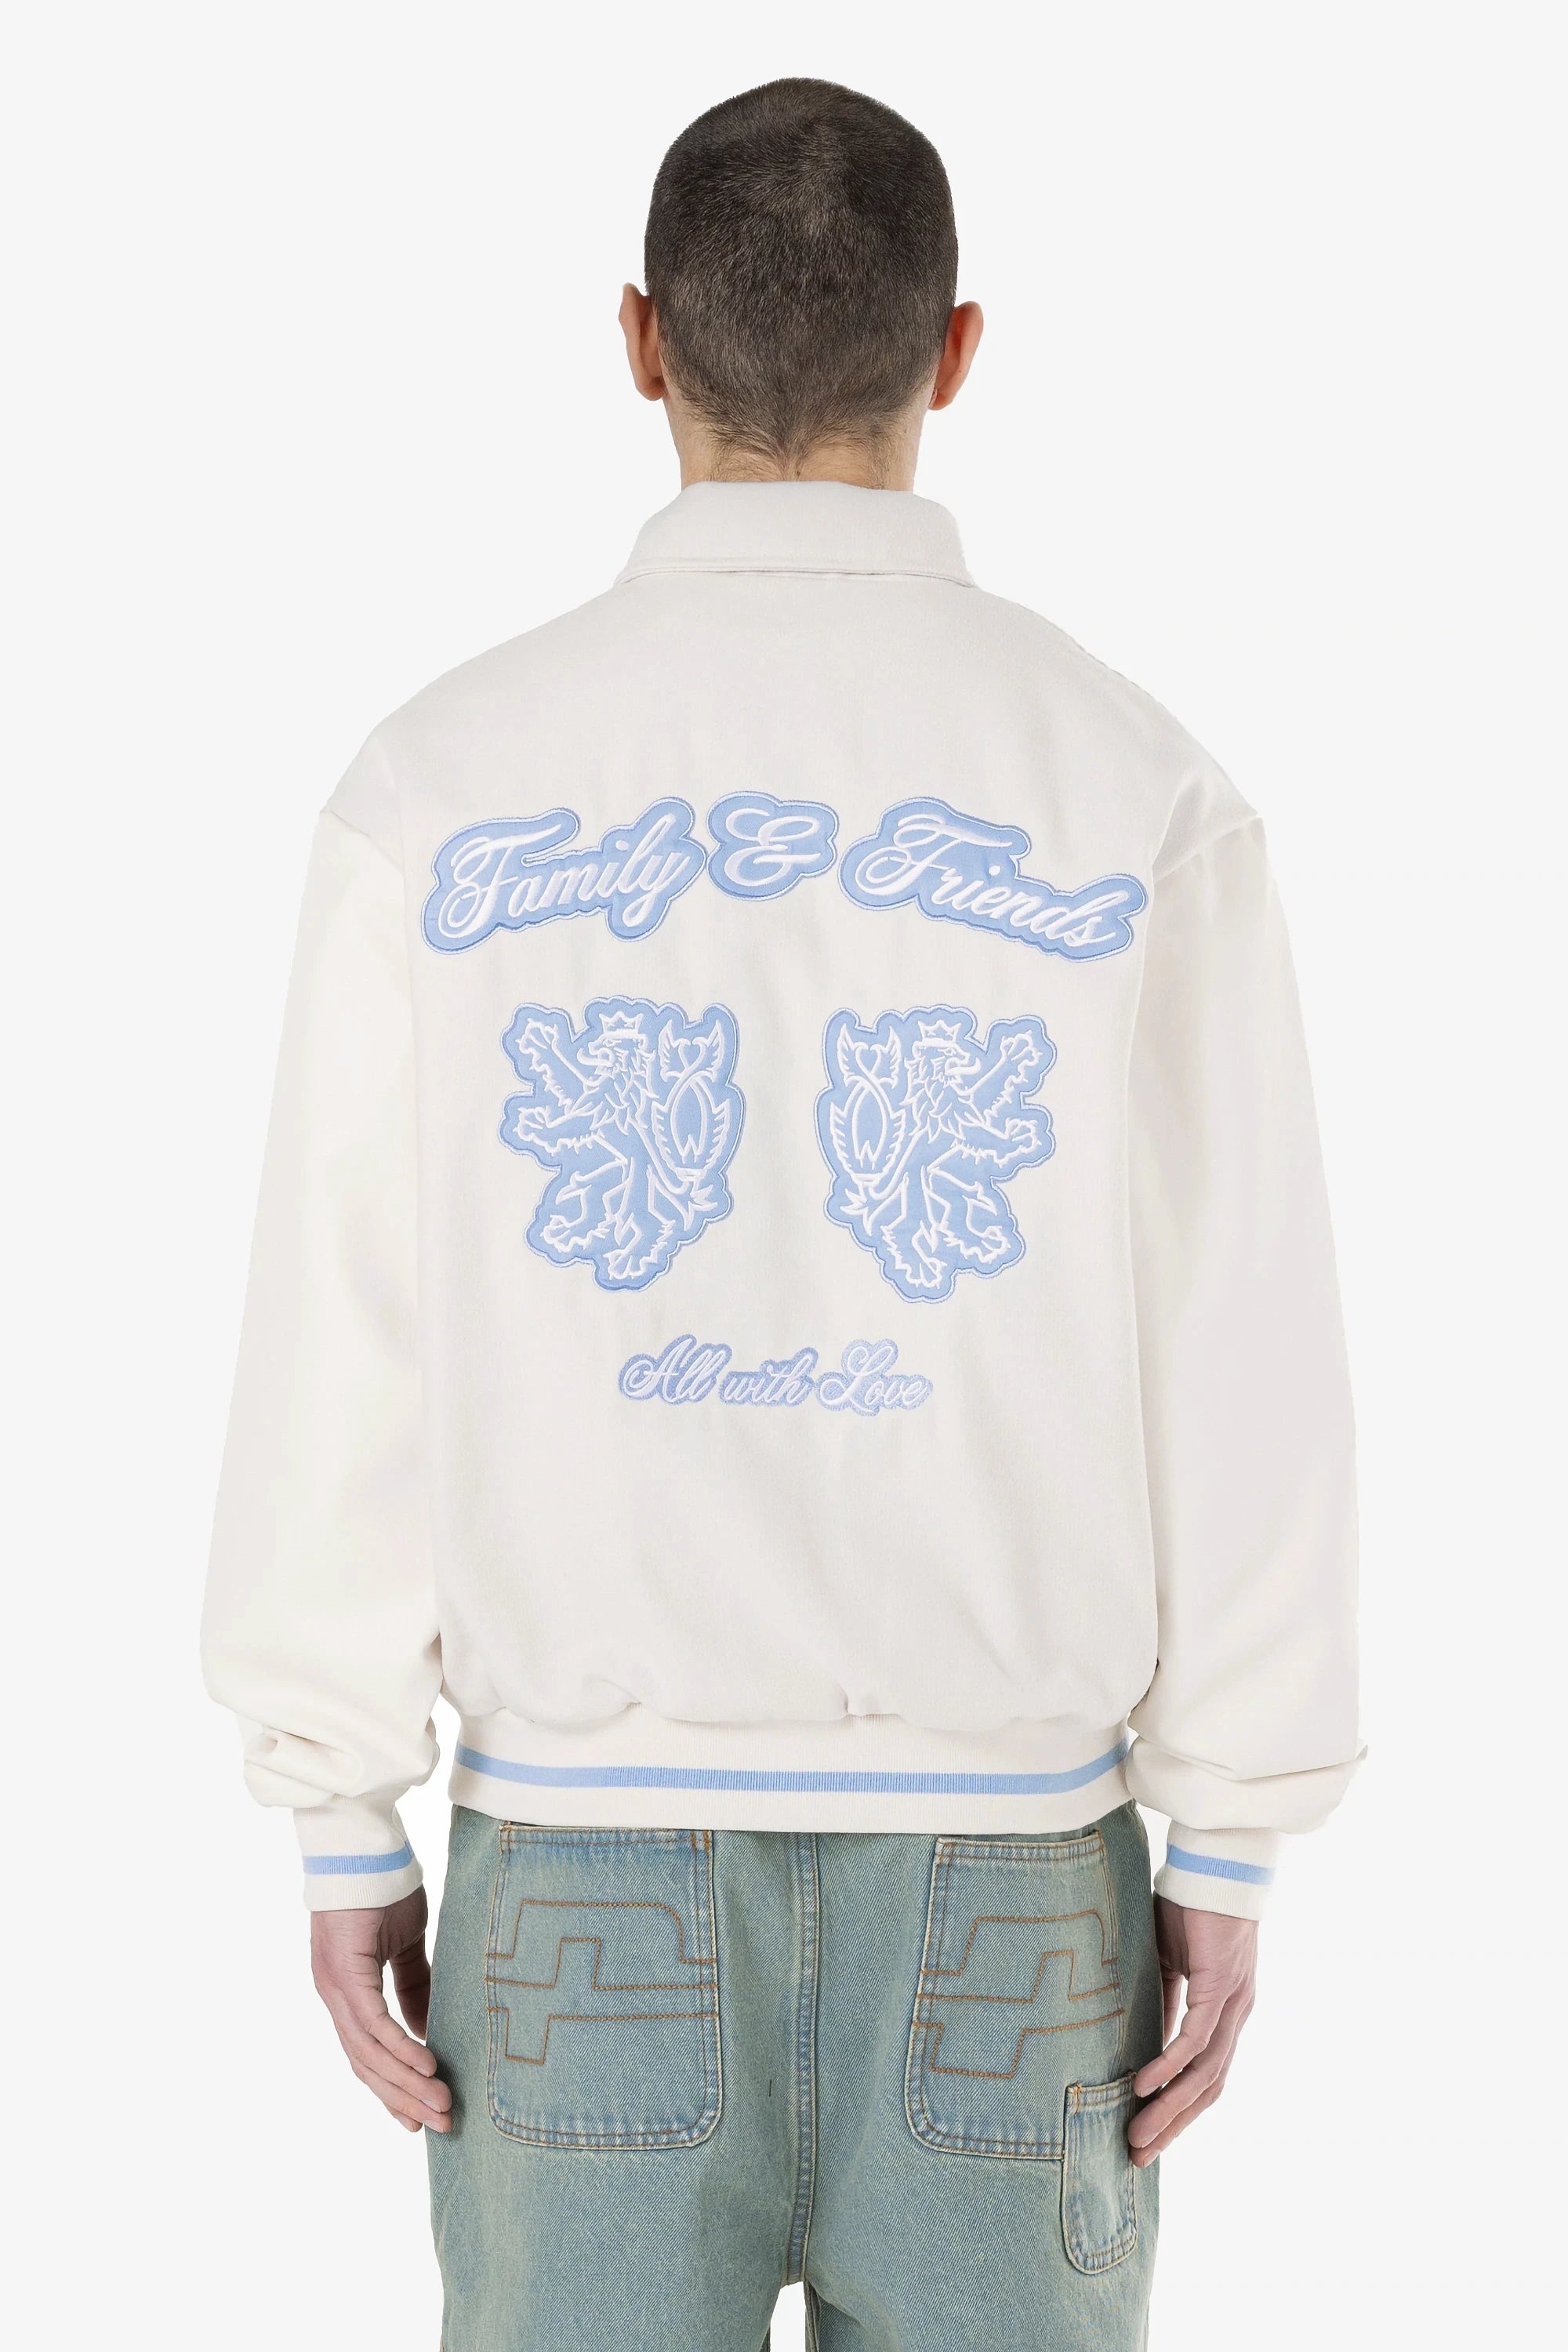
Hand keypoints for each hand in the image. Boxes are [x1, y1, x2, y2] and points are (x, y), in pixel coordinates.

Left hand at [310, 1888, 452, 2133]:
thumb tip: (426, 2028)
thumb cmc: (383, 1889)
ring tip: (442, 2106)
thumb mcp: (404, 1944)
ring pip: (368, 2054)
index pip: (365, 2055)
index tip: (417, 2118)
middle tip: (439, 2125)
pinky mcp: (345, 1974)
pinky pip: (373, 2025)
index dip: (390, 2088)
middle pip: (365, 2066)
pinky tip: (427, 2068)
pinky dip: (400, 2050)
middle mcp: (334, 1997)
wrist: (363, 1848)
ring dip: (406, 2084)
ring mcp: (335, 1988)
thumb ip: (413, 1985)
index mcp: (345, 1992)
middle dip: (402, 2099)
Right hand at [1128, 1897, 1256, 2164]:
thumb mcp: (1172, 1963)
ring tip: (1137, 2134)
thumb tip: (1149, 2035)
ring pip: (1205, 2074)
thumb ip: (1167, 2001)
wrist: (1215, 1865)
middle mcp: (1237, 2016)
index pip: (1207, 2076)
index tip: (1150, 2138)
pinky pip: (1195, 2038)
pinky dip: (1171, 2066)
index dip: (1180, 2110)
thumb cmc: (1191, 1907)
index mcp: (1227, 2013)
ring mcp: (1232, 2005)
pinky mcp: (1220, 1987)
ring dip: (1170, 2108)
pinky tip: (1145, 2085)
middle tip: (1138, 2155)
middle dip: (1174, 2126)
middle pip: (1209, 2089)